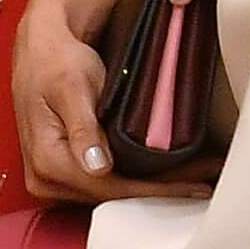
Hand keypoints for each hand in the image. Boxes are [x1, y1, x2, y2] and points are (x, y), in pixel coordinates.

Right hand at [9, 0, 203, 204]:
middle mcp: (46, 178)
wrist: (42, 52)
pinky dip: (139, 179)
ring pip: (113, 192)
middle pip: (114, 196)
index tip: (193, 187)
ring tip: (199, 178)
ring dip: (155, 187)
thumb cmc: (57, 63)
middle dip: (162, 190)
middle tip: (208, 182)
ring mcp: (54, 178)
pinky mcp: (65, 171)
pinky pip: (107, 182)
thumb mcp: (72, 89)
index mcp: (47, 161)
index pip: (109, 189)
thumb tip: (97, 167)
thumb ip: (84, 129)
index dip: (154, 190)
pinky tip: (171, 174)